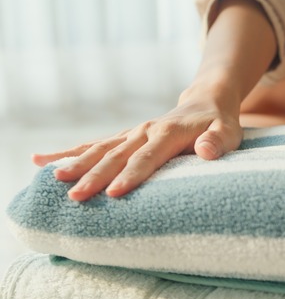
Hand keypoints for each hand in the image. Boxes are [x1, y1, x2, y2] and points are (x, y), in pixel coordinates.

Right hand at [32, 96, 242, 200]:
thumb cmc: (219, 124)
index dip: (131, 175)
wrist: (206, 102)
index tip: (113, 193)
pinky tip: (42, 161)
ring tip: (52, 179)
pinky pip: (94, 145)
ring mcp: (132, 133)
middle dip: (95, 176)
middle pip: (117, 156)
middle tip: (76, 197)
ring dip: (77, 164)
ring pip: (100, 149)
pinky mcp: (125, 137)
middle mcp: (145, 131)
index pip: (148, 157)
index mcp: (169, 132)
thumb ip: (219, 142)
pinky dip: (69, 153)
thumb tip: (207, 152)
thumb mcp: (229, 131)